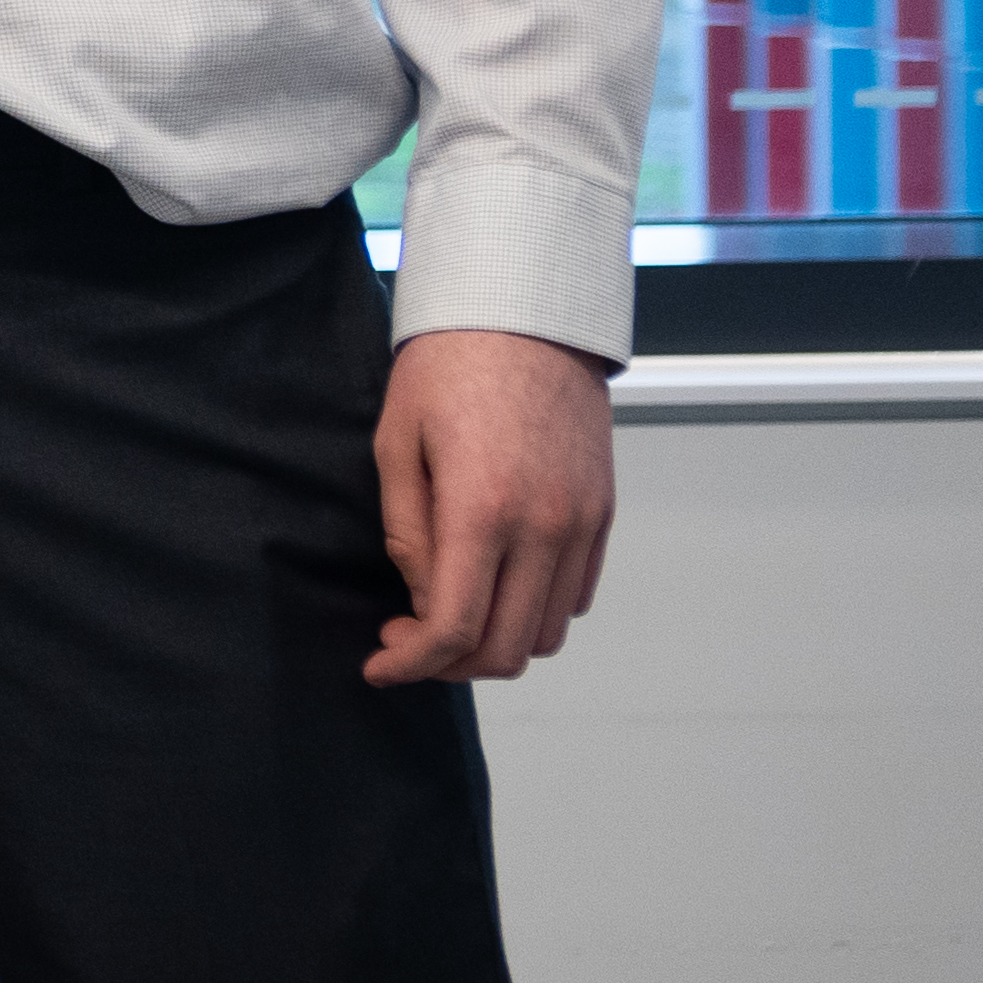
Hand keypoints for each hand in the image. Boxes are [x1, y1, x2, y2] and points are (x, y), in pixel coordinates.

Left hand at [367, 325, 617, 685]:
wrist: (525, 315)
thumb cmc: (446, 369)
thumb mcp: (397, 446)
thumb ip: (408, 536)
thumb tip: (421, 604)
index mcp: (483, 510)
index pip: (454, 628)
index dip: (411, 665)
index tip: (378, 667)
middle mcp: (545, 527)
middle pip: (506, 648)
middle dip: (448, 664)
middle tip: (404, 642)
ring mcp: (582, 522)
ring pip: (546, 631)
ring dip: (494, 641)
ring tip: (447, 612)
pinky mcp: (603, 513)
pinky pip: (574, 595)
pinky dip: (533, 610)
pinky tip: (492, 582)